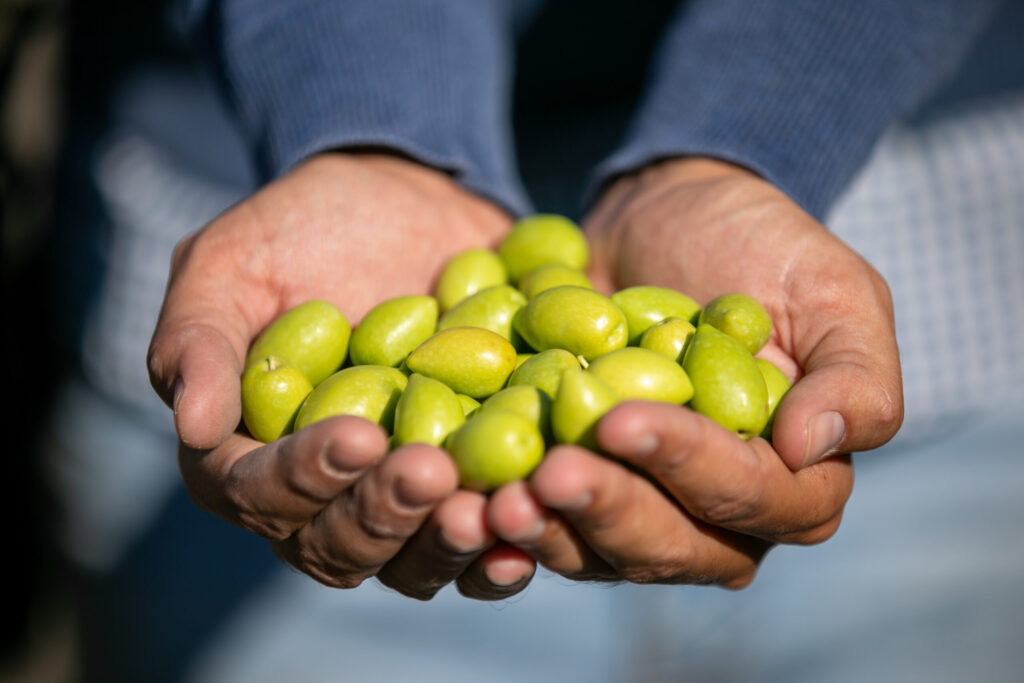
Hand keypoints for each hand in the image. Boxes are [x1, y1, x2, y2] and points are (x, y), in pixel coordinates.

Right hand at [148, 152, 533, 599]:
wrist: (403, 203)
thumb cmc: (301, 230)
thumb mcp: (231, 263)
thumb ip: (199, 339)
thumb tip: (194, 426)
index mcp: (251, 454)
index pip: (259, 493)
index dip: (302, 477)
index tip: (357, 436)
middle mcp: (323, 495)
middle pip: (339, 544)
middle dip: (382, 515)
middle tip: (429, 472)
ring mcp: (398, 497)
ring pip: (411, 562)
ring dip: (445, 546)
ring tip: (484, 511)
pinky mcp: (466, 485)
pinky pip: (481, 540)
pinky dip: (502, 547)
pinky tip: (530, 533)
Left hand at [487, 157, 902, 586]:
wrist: (662, 221)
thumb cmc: (758, 249)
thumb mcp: (830, 289)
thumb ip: (855, 374)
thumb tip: (814, 447)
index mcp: (796, 478)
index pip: (755, 496)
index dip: (693, 466)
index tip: (623, 420)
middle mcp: (722, 515)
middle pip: (675, 545)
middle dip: (611, 511)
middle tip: (550, 474)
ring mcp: (645, 510)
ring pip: (604, 554)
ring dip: (551, 533)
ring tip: (497, 502)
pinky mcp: (580, 494)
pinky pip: (548, 527)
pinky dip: (512, 522)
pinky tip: (471, 502)